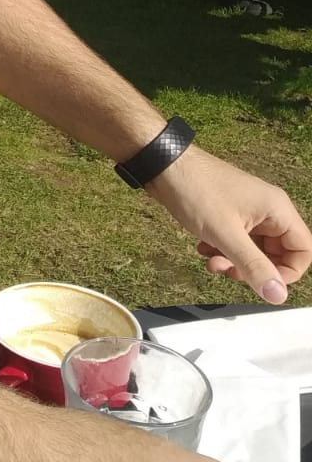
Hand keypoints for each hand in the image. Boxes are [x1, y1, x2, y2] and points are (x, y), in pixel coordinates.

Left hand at [145, 145, 311, 302]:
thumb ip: (253, 266)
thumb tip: (277, 295)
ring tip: (210, 261)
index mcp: (277, 210)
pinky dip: (222, 250)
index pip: (304, 250)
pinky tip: (203, 248)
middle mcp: (268, 210)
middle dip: (253, 268)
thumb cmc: (196, 191)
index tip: (261, 281)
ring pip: (253, 249)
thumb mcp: (226, 235)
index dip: (287, 272)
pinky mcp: (229, 213)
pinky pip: (236, 241)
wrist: (163, 165)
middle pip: (277, 253)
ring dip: (234, 261)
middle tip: (228, 271)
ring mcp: (248, 211)